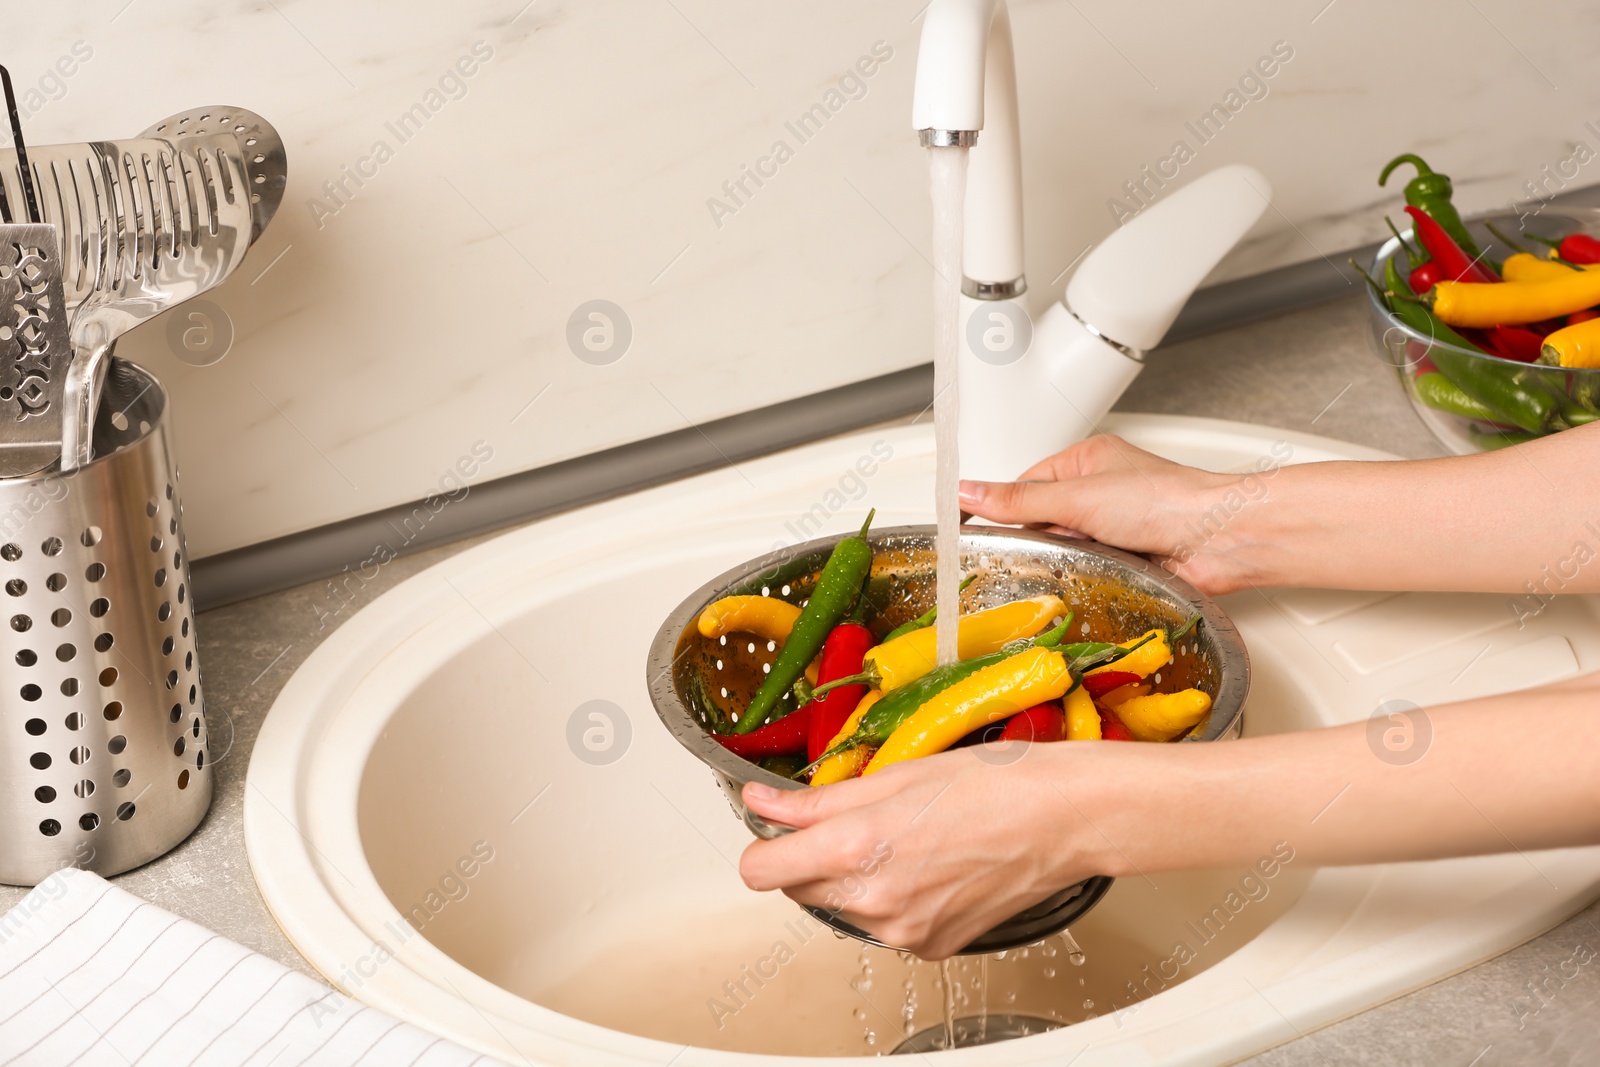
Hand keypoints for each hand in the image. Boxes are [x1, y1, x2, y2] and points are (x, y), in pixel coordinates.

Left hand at [738, 745, 1110, 958]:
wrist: (1066, 819)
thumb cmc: (996, 784)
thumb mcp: (896, 775)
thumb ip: (818, 800)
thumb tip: (764, 802)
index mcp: (856, 847)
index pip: (760, 870)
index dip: (763, 845)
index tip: (775, 827)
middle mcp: (874, 899)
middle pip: (798, 889)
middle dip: (812, 857)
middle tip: (856, 821)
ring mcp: (902, 930)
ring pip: (842, 907)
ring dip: (855, 878)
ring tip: (907, 839)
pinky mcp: (930, 947)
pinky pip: (884, 925)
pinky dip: (893, 898)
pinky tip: (929, 866)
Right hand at [957, 434, 1270, 594]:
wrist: (1220, 539)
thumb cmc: (1166, 501)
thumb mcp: (1077, 496)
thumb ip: (1018, 501)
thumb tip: (969, 491)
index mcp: (1086, 461)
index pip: (1026, 486)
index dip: (1003, 509)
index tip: (976, 529)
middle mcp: (1101, 492)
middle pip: (1044, 522)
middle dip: (1043, 539)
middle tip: (1042, 547)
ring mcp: (1115, 527)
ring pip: (1067, 551)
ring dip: (1069, 560)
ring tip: (1076, 561)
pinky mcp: (1128, 559)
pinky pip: (1091, 572)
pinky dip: (1089, 577)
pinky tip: (1093, 578)